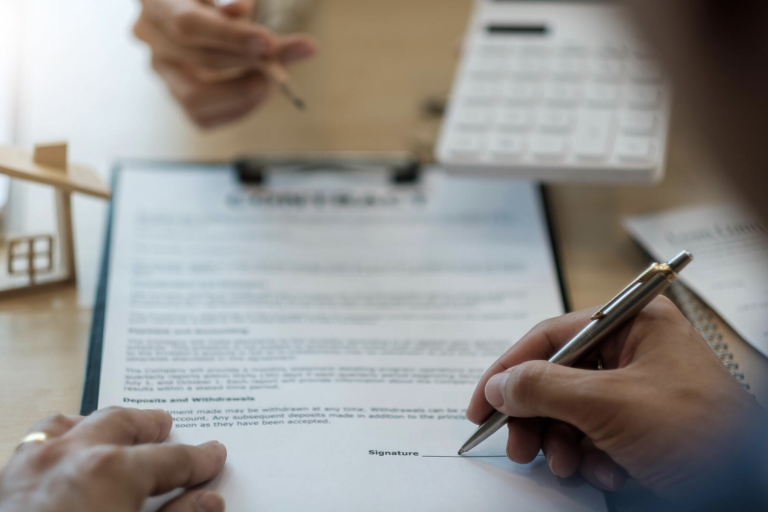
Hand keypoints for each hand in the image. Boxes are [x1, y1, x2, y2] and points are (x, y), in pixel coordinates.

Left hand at [0, 407, 226, 511]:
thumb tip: (208, 501)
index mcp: (111, 470)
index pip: (170, 458)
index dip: (198, 459)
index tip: (212, 455)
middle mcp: (68, 456)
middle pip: (119, 424)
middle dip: (147, 424)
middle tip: (165, 425)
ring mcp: (26, 470)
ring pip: (67, 425)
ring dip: (97, 425)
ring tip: (114, 432)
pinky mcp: (1, 489)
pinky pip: (31, 448)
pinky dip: (56, 442)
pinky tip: (64, 460)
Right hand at [133, 0, 316, 127]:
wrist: (199, 11)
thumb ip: (233, 1)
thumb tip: (242, 10)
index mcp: (157, 2)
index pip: (188, 25)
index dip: (230, 36)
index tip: (269, 42)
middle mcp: (150, 39)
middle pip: (198, 59)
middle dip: (247, 61)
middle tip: (281, 58)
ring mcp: (160, 73)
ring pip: (194, 98)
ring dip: (241, 91)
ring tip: (271, 78)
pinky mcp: (176, 99)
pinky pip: (204, 118)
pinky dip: (239, 109)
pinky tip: (260, 92)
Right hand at [467, 297, 767, 500]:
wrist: (749, 486)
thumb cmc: (697, 432)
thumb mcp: (608, 404)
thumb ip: (544, 388)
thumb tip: (500, 385)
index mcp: (633, 323)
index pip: (551, 337)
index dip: (509, 370)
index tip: (482, 404)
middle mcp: (635, 349)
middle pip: (559, 377)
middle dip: (536, 417)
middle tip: (519, 447)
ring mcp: (641, 388)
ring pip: (573, 410)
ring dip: (562, 443)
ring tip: (565, 466)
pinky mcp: (646, 423)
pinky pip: (597, 434)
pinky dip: (592, 457)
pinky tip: (608, 473)